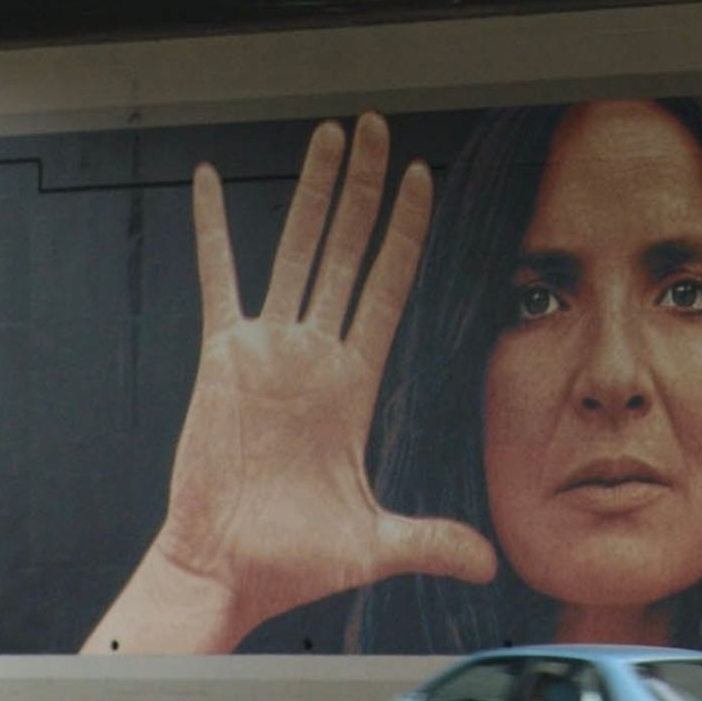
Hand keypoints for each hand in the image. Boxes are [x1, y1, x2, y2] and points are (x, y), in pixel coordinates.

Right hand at [84, 113, 493, 653]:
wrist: (226, 574)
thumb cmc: (292, 560)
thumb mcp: (378, 544)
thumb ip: (434, 540)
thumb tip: (492, 562)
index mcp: (354, 382)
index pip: (389, 284)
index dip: (407, 230)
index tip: (424, 177)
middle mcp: (315, 353)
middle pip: (348, 247)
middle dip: (365, 187)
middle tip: (377, 126)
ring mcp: (267, 350)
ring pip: (295, 248)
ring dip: (312, 190)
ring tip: (329, 133)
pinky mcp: (221, 358)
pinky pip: (218, 279)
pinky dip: (212, 228)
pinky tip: (209, 180)